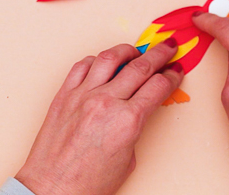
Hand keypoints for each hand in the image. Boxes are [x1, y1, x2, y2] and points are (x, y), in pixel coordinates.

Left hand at [15, 39, 183, 194]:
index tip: (176, 72)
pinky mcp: (64, 96)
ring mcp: (82, 96)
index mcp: (127, 121)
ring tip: (137, 50)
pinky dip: (97, 59)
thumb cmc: (87, 184)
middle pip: (141, 66)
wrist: (52, 190)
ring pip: (110, 57)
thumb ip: (135, 126)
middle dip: (160, 54)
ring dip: (128, 50)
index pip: (158, 86)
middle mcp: (105, 103)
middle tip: (168, 48)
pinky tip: (104, 62)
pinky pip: (82, 66)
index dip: (171, 76)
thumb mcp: (128, 158)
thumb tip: (138, 106)